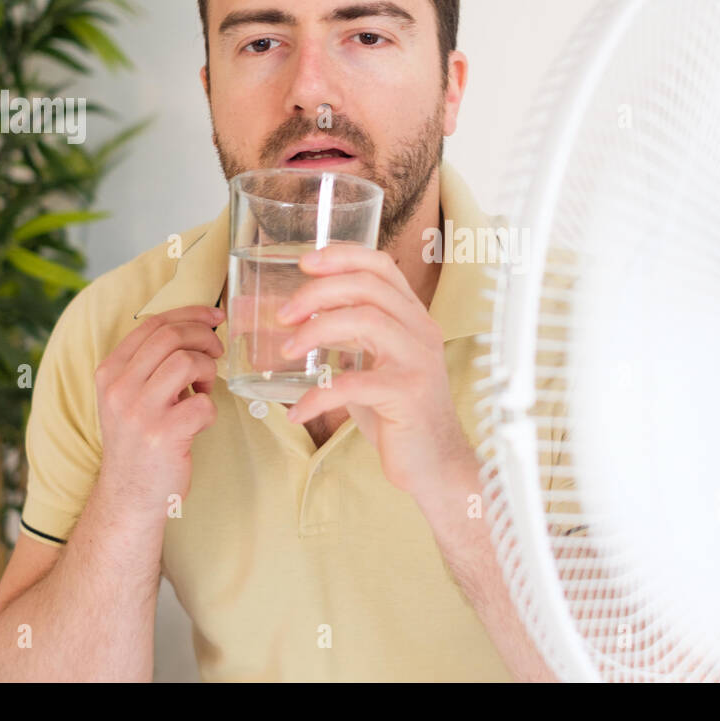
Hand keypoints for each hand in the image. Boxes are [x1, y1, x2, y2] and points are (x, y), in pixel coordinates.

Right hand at [93, 304, 223, 513]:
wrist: (129, 496)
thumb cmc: (139, 441)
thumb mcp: (128, 396)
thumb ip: (149, 364)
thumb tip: (194, 328)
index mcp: (109, 372)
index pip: (151, 324)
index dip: (189, 314)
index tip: (214, 317)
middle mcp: (118, 388)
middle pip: (170, 336)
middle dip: (204, 337)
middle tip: (217, 352)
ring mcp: (139, 412)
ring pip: (187, 362)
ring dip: (208, 370)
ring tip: (205, 389)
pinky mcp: (163, 436)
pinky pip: (203, 404)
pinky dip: (211, 409)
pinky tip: (200, 420)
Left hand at [276, 245, 466, 495]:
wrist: (435, 464)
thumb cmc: (399, 414)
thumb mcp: (377, 365)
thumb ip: (351, 340)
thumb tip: (296, 323)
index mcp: (413, 318)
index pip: (382, 267)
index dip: (343, 256)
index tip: (306, 262)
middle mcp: (421, 331)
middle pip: (369, 287)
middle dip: (319, 292)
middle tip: (284, 313)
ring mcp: (418, 362)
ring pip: (367, 321)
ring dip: (317, 330)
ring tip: (286, 350)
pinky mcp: (408, 395)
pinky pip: (355, 384)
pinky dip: (318, 395)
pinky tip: (297, 411)